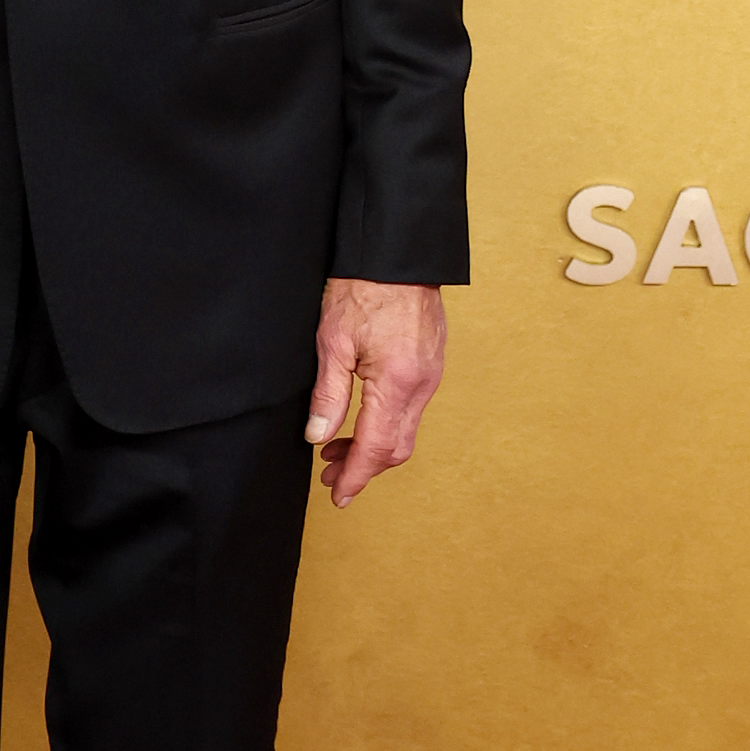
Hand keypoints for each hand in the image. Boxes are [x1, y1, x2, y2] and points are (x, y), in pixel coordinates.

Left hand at [306, 278, 445, 508]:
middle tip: (329, 476)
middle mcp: (422, 385)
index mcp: (397, 382)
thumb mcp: (333, 342)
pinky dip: (385, 424)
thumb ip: (328, 394)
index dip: (355, 476)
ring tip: (334, 448)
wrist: (397, 254)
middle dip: (363, 468)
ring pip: (405, 430)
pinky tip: (360, 419)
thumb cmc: (363, 287)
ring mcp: (431, 375)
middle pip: (396, 448)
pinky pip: (411, 410)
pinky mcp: (430, 365)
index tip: (338, 496)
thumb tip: (318, 436)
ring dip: (372, 446)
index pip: (376, 447)